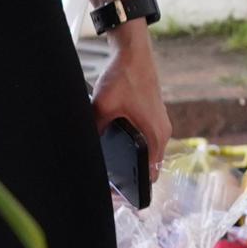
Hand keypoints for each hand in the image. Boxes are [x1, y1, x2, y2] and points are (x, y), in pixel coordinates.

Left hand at [92, 32, 170, 176]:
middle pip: (150, 167)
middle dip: (131, 177)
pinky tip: (115, 143)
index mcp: (155, 136)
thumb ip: (95, 131)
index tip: (117, 194)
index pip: (151, 176)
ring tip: (110, 166)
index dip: (135, 189)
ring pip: (148, 154)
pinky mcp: (154, 116)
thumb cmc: (124, 77)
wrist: (134, 53)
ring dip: (133, 161)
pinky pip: (146, 140)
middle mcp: (162, 133)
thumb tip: (84, 149)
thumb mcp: (102, 107)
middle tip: (108, 184)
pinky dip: (135, 147)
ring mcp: (159, 124)